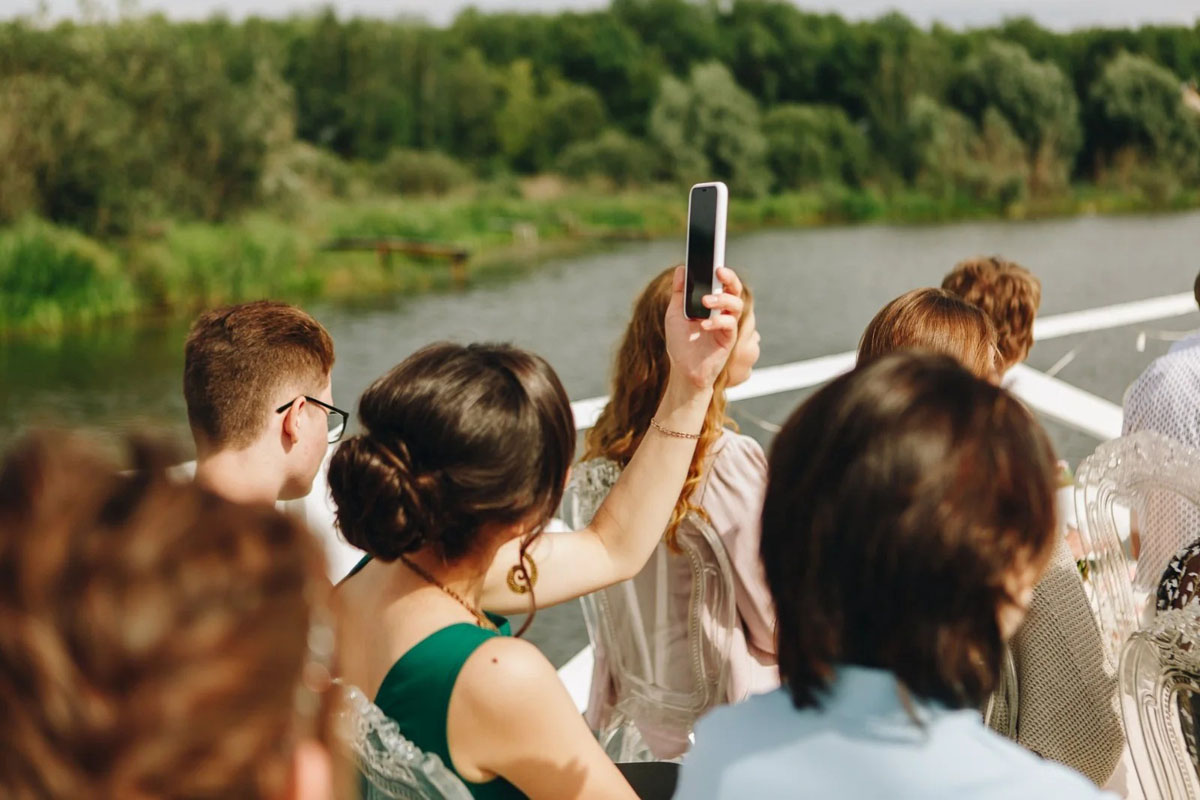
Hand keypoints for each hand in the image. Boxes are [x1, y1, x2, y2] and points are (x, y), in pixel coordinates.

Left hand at [664, 266, 743, 389]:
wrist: (683, 369)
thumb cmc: (680, 342)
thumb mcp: (675, 313)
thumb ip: (679, 293)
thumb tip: (682, 269)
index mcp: (711, 302)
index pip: (720, 282)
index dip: (721, 270)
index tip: (714, 259)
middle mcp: (722, 310)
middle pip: (734, 288)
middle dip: (729, 278)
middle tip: (719, 271)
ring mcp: (727, 324)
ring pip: (736, 304)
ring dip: (722, 299)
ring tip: (706, 301)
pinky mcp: (728, 338)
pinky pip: (730, 324)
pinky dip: (718, 321)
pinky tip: (704, 325)